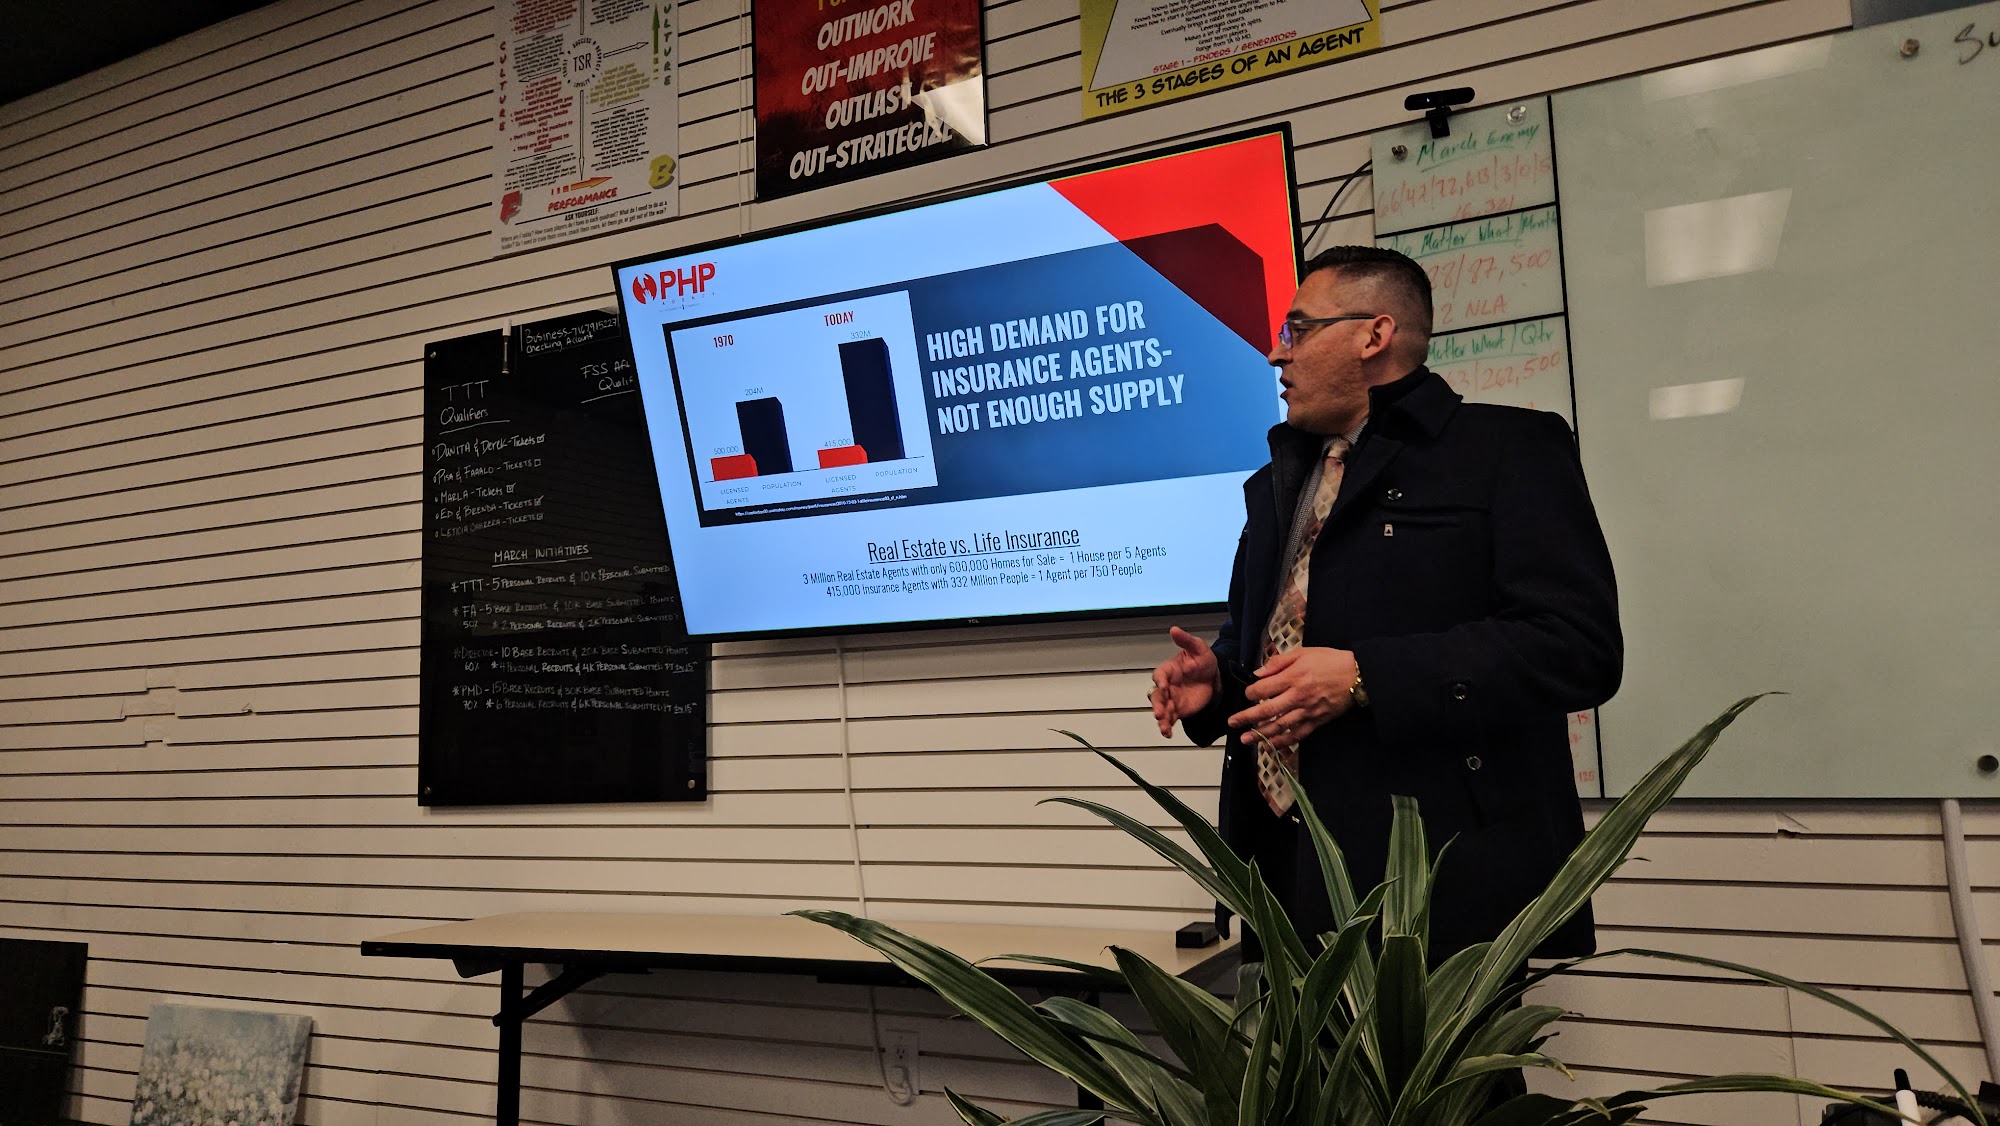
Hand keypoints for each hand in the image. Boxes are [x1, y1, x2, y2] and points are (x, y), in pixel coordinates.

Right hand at [1149, 626, 1219, 737]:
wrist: (1214, 678)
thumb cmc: (1203, 661)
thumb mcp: (1198, 648)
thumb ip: (1186, 641)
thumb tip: (1174, 629)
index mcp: (1168, 670)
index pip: (1160, 675)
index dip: (1161, 681)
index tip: (1164, 685)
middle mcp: (1166, 686)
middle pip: (1156, 695)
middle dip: (1157, 704)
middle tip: (1159, 712)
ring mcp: (1171, 699)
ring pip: (1161, 709)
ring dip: (1161, 718)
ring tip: (1163, 726)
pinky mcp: (1177, 710)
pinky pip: (1169, 719)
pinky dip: (1167, 726)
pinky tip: (1167, 733)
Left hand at [1227, 647, 1358, 751]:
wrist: (1357, 675)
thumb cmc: (1330, 660)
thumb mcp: (1303, 653)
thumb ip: (1278, 662)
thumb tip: (1258, 673)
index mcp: (1293, 677)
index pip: (1263, 689)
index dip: (1250, 692)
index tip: (1247, 694)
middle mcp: (1297, 696)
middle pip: (1266, 710)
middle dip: (1246, 718)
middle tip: (1232, 723)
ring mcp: (1307, 711)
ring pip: (1280, 726)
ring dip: (1260, 735)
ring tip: (1245, 740)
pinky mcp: (1317, 721)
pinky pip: (1297, 735)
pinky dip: (1282, 742)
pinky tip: (1270, 745)